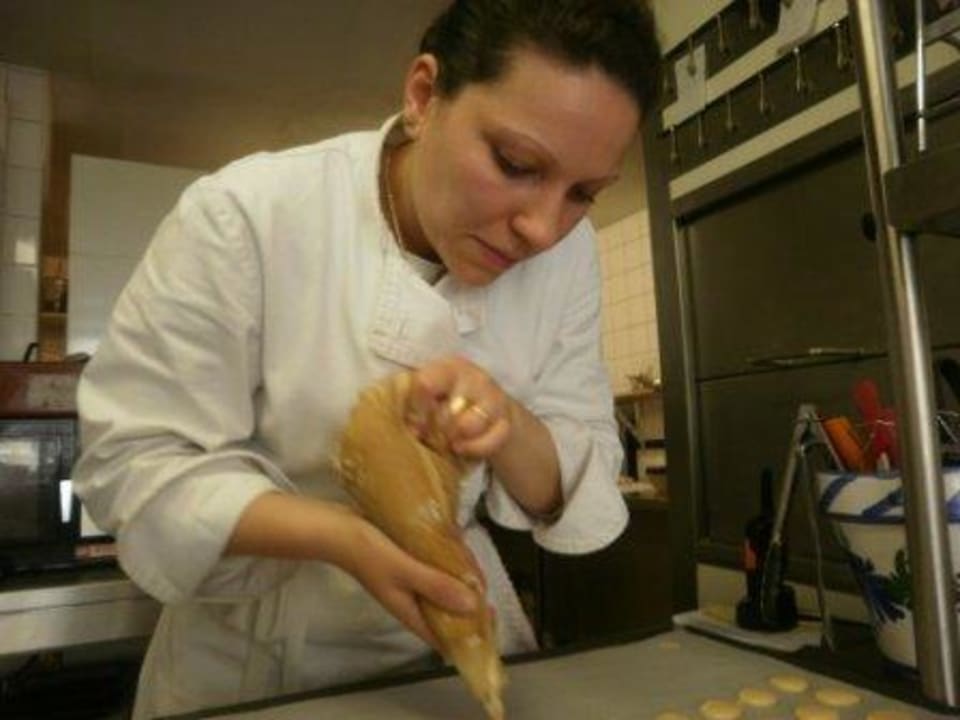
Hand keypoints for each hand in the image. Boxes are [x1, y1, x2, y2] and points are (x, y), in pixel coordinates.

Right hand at [341, 515, 481, 649]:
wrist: (336, 529)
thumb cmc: (367, 552)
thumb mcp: (405, 570)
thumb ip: (437, 586)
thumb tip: (473, 606)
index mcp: (410, 611)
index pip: (443, 637)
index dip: (467, 635)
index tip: (490, 622)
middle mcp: (410, 601)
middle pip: (444, 612)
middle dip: (466, 604)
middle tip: (484, 586)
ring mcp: (407, 582)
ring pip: (439, 589)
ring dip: (457, 582)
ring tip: (474, 568)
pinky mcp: (405, 563)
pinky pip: (431, 569)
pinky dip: (445, 563)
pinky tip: (456, 550)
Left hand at [405, 355, 513, 459]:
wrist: (488, 409)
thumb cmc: (448, 401)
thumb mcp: (430, 395)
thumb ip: (413, 403)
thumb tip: (397, 425)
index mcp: (447, 368)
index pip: (426, 383)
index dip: (416, 409)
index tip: (412, 426)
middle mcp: (473, 378)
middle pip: (448, 409)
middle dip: (435, 429)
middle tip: (428, 438)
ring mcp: (493, 399)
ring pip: (469, 425)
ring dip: (454, 438)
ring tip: (446, 442)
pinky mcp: (506, 421)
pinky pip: (490, 440)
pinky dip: (474, 449)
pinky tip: (462, 449)